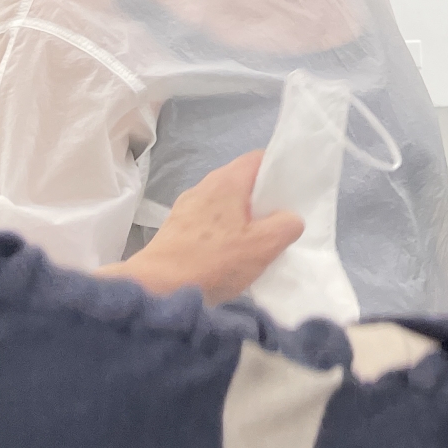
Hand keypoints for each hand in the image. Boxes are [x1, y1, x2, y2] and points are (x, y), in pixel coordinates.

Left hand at [97, 151, 303, 304]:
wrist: (156, 289)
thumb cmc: (214, 261)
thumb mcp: (264, 245)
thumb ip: (286, 225)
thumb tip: (289, 218)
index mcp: (227, 180)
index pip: (260, 158)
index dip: (279, 170)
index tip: (291, 193)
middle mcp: (205, 185)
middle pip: (242, 181)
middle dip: (261, 199)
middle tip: (276, 223)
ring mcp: (186, 206)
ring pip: (224, 202)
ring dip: (240, 217)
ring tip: (251, 243)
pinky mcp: (174, 227)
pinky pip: (207, 219)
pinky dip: (221, 230)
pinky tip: (225, 255)